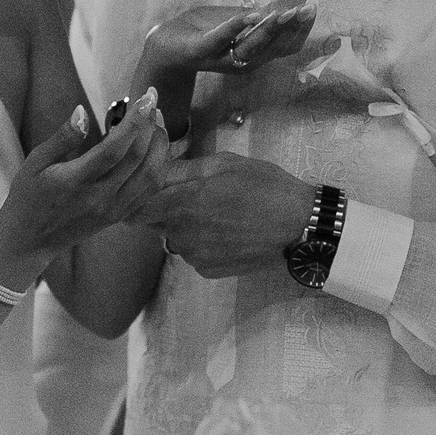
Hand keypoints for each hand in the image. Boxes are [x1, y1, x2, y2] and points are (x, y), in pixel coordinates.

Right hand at [0, 90, 169, 283]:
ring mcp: (113, 210)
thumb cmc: (28, 197)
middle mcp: (100, 197)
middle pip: (138, 158)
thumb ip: (62, 138)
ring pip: (151, 175)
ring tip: (157, 122)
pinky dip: (159, 166)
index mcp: (76, 181)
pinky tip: (157, 148)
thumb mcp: (35, 162)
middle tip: (151, 102)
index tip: (145, 97)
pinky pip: (149, 191)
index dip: (135, 122)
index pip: (115, 149)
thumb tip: (82, 111)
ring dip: (160, 146)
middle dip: (151, 125)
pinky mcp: (120, 217)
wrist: (30, 241)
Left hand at [133, 151, 317, 278]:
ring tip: (218, 215)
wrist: (298, 225)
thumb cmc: (264, 187)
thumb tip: (156, 168)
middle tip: (195, 198)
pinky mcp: (208, 271)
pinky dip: (203, 245)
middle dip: (166, 211)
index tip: (152, 190)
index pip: (137, 207)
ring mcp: (195, 255)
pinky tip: (227, 233)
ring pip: (176, 239)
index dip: (141, 198)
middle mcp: (182, 233)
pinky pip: (194, 255)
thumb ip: (184, 169)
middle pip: (156, 223)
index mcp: (182, 202)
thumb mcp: (225, 164)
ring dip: (186, 228)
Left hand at [138, 0, 316, 82]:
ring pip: (251, 45)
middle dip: (292, 27)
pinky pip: (220, 38)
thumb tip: (298, 1)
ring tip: (285, 12)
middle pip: (273, 46)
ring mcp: (223, 58)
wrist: (166, 45)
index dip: (301, 29)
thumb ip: (264, 14)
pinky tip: (249, 15)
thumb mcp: (238, 20)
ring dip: (268, 28)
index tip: (314, 9)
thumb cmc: (204, 30)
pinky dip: (235, 27)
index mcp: (255, 54)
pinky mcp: (201, 50)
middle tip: (308, 8)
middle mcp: (243, 61)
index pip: (285, 44)